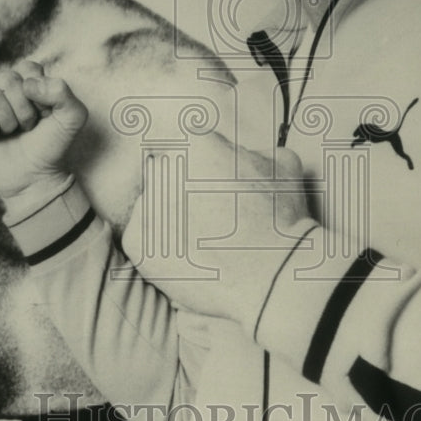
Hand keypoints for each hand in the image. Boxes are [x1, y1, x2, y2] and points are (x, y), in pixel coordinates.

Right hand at [0, 61, 87, 203]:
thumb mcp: (72, 118)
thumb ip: (63, 92)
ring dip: (8, 120)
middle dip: (24, 109)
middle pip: (8, 79)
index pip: (28, 68)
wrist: (34, 177)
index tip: (45, 112)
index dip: (39, 91)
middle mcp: (2, 90)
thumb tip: (28, 84)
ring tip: (12, 133)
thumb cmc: (51, 146)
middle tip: (28, 127)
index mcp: (26, 83)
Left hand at [122, 134, 315, 324]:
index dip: (189, 165)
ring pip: (150, 206)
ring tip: (200, 241)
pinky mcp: (137, 243)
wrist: (273, 276)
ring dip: (168, 217)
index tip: (202, 184)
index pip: (175, 144)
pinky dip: (159, 248)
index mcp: (194, 143)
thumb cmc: (283, 221)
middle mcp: (164, 169)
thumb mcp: (282, 165)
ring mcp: (147, 206)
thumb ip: (252, 150)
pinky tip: (188, 259)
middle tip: (206, 216)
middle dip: (178, 190)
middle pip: (161, 174)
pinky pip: (141, 239)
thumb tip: (243, 153)